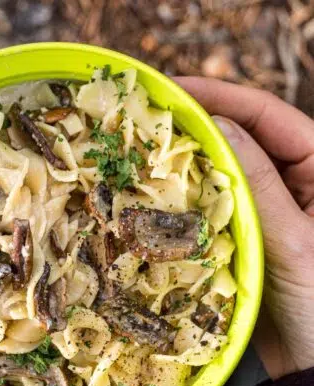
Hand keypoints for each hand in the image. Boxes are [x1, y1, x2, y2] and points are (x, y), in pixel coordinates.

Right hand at [175, 77, 313, 379]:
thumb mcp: (294, 241)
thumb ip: (257, 184)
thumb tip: (218, 128)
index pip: (270, 118)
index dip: (222, 98)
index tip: (175, 88)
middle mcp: (295, 184)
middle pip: (242, 141)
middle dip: (198, 128)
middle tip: (149, 119)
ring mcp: (267, 211)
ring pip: (223, 175)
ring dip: (189, 165)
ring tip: (147, 154)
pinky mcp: (245, 237)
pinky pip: (213, 210)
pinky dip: (189, 202)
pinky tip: (160, 197)